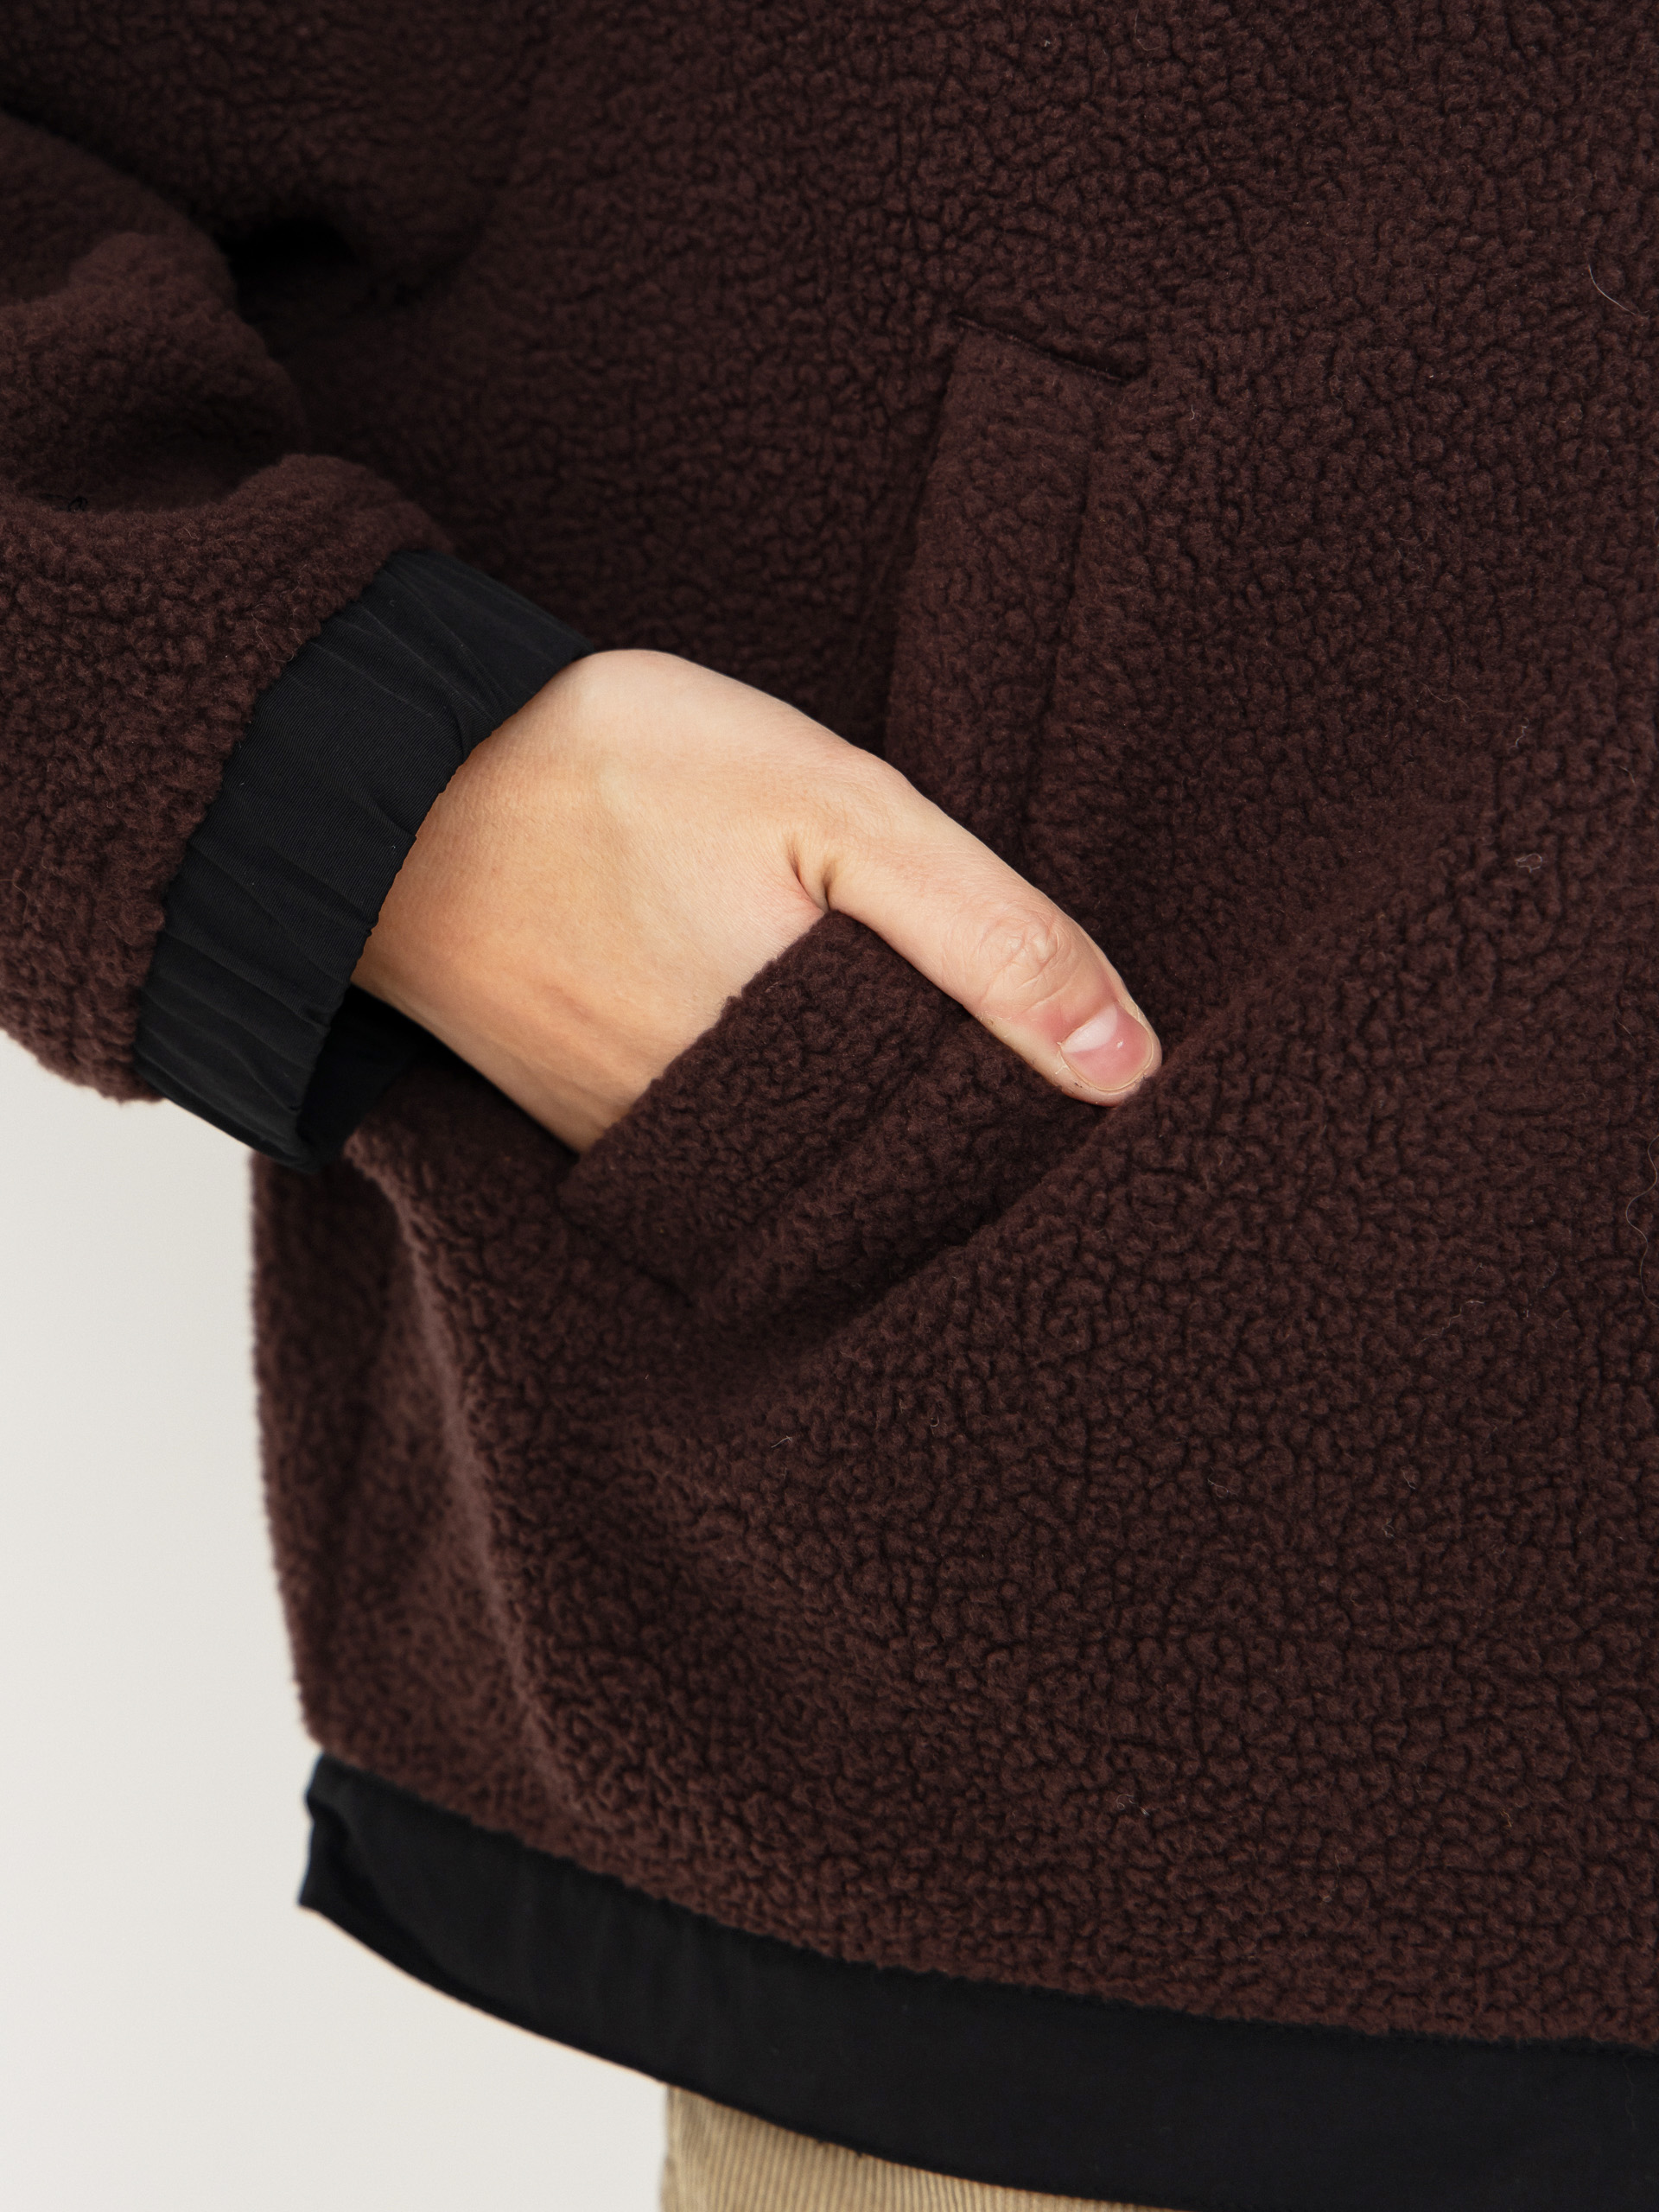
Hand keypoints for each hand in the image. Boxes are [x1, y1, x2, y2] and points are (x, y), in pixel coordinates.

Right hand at [353, 649, 1159, 1152]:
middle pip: (894, 1181)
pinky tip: (788, 1054)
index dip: (1038, 1115)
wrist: (389, 793)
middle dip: (957, 1134)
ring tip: (900, 1052)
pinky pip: (720, 1163)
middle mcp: (734, 1157)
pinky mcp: (593, 1141)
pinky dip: (772, 1124)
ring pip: (807, 1179)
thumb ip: (991, 934)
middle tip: (991, 1060)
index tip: (1081, 1084)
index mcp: (817, 1080)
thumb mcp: (838, 810)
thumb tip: (1129, 1065)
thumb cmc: (619, 775)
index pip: (976, 1152)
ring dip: (865, 1134)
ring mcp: (653, 1159)